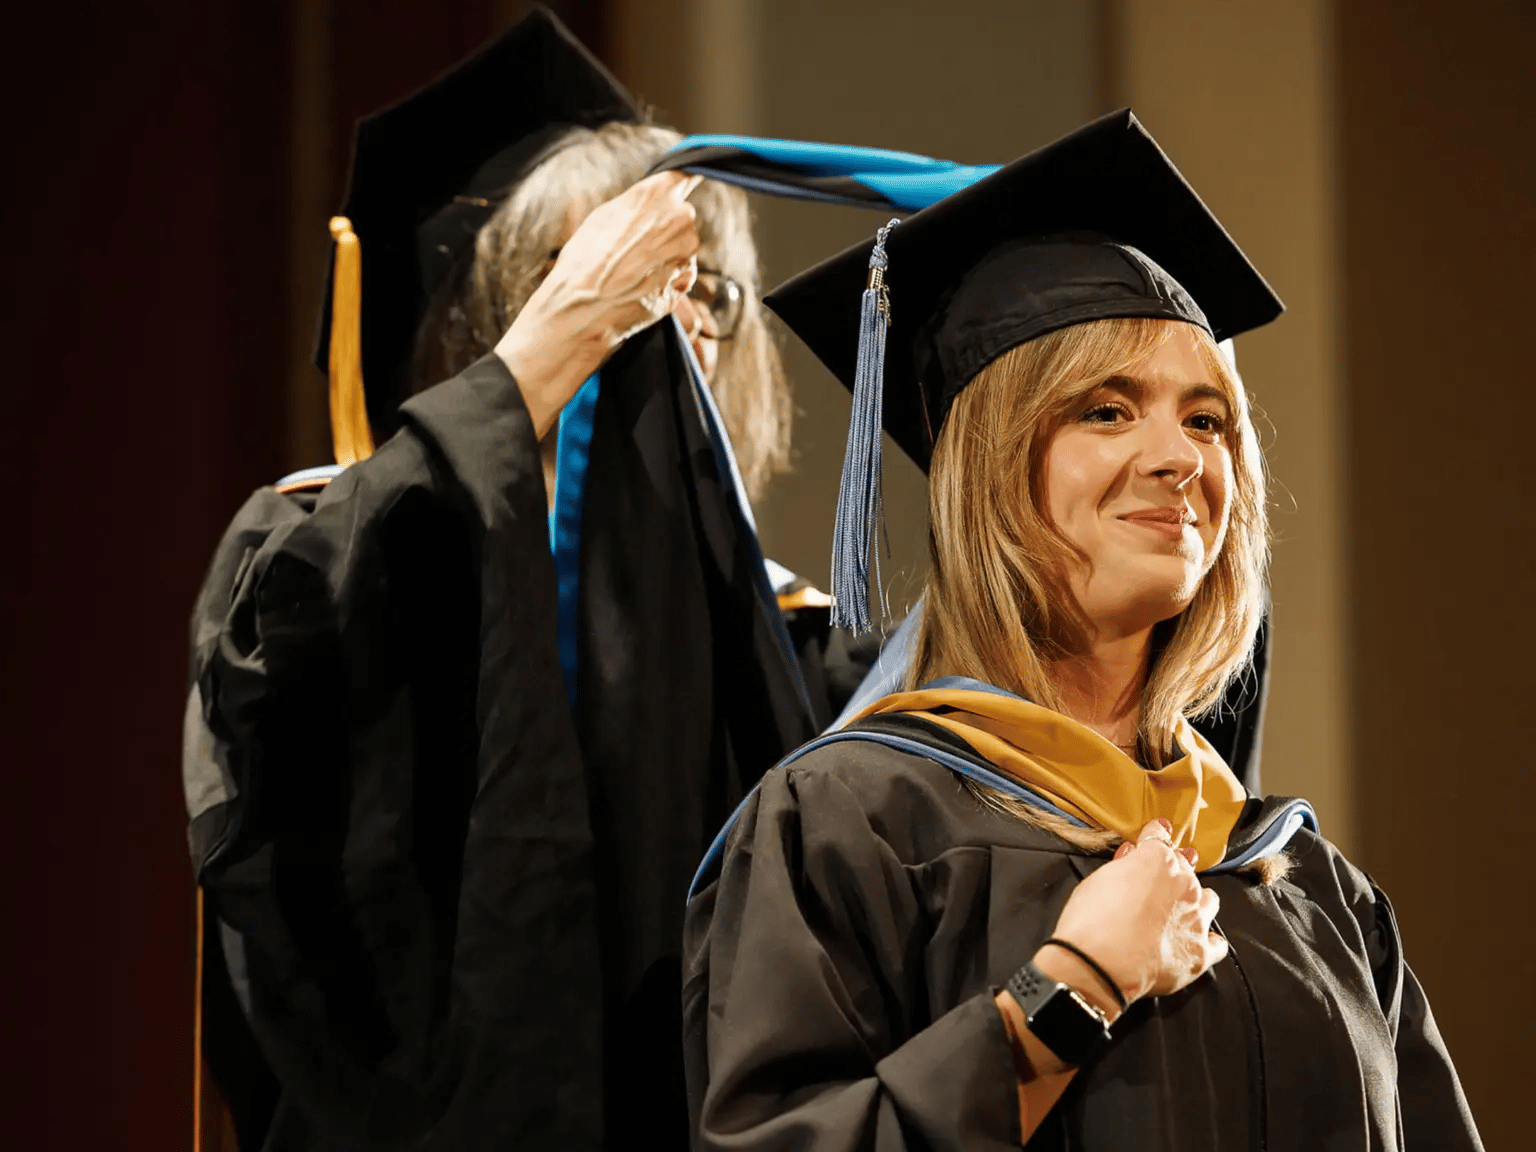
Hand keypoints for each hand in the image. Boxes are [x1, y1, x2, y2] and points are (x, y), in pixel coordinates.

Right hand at [495, 170, 702, 436]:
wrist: (583, 308)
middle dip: (665, 229)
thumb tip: (646, 204)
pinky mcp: (686, 282)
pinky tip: (641, 286)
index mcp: (657, 194)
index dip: (679, 187)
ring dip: (666, 258)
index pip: (684, 177)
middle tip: (635, 246)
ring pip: (682, 249)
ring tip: (632, 271)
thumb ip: (634, 206)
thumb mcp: (603, 218)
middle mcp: (680, 220)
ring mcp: (686, 254)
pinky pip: (681, 277)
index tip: (677, 191)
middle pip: (682, 218)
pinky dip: (667, 280)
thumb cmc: (584, 262)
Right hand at [1038, 819, 1225, 1010]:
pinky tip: (1195, 942)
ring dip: (1197, 901)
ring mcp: (1196, 919)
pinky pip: (1216, 944)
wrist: (1098, 964)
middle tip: (1156, 880)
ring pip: (1209, 901)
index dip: (1155, 835)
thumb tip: (1132, 858)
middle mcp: (1185, 885)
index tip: (1155, 834)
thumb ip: (1123, 866)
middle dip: (1172, 870)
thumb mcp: (1098, 879)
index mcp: (1158, 861)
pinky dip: (1208, 941)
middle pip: (1186, 869)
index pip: (1160, 838)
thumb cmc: (1090, 920)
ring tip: (1180, 910)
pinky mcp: (1200, 953)